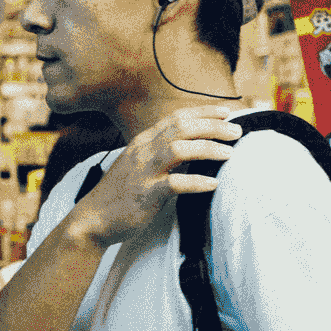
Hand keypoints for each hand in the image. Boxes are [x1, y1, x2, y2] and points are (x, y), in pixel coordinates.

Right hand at [68, 108, 242, 248]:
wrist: (92, 218)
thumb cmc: (121, 193)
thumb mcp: (140, 165)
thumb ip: (162, 154)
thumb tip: (194, 148)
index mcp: (143, 141)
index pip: (176, 118)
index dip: (203, 112)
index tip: (227, 112)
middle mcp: (143, 150)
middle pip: (182, 128)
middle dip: (213, 126)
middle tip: (237, 132)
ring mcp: (143, 172)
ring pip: (179, 149)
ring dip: (208, 148)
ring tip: (229, 153)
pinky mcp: (145, 194)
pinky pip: (174, 184)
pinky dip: (196, 182)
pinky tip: (213, 184)